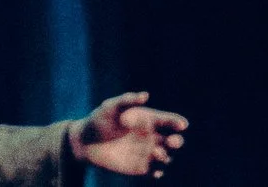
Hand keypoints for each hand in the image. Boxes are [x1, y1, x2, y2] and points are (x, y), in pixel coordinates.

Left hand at [72, 92, 187, 177]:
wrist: (86, 143)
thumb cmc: (99, 120)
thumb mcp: (110, 107)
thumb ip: (127, 100)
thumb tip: (145, 95)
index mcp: (148, 119)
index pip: (168, 120)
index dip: (177, 122)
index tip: (181, 125)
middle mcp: (152, 136)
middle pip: (174, 140)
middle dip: (178, 141)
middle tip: (173, 141)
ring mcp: (148, 152)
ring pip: (167, 157)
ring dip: (166, 156)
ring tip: (156, 153)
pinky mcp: (142, 167)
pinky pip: (156, 171)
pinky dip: (159, 172)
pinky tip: (155, 172)